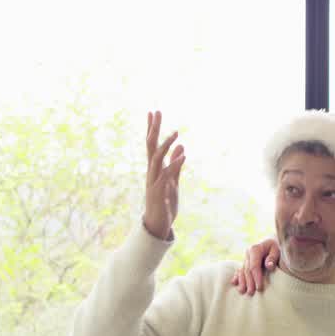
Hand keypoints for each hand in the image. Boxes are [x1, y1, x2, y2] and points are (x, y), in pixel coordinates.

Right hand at [142, 111, 184, 239]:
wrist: (159, 224)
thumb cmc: (164, 202)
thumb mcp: (173, 180)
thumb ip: (176, 163)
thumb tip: (181, 146)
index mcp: (155, 169)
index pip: (151, 145)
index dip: (152, 128)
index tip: (152, 112)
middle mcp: (152, 173)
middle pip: (151, 148)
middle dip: (154, 130)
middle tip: (157, 112)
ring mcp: (154, 183)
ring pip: (157, 161)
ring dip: (166, 146)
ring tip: (176, 133)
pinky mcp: (160, 194)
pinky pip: (166, 178)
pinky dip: (174, 166)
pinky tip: (183, 156)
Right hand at [230, 239, 280, 294]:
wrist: (272, 240)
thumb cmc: (277, 246)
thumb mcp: (277, 249)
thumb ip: (273, 257)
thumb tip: (269, 266)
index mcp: (255, 249)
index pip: (254, 266)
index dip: (256, 277)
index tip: (259, 288)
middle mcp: (248, 253)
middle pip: (247, 270)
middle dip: (249, 282)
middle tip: (250, 293)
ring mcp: (245, 257)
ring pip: (242, 270)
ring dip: (242, 281)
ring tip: (242, 291)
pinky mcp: (245, 260)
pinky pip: (240, 269)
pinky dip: (237, 276)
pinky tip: (234, 283)